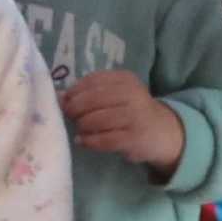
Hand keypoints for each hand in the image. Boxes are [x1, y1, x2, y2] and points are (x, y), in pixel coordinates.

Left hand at [56, 65, 183, 170]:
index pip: (93, 80)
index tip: (65, 100)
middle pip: (92, 100)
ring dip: (81, 126)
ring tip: (79, 129)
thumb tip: (59, 95)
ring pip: (96, 120)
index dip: (74, 91)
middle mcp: (132, 94)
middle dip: (75, 109)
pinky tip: (82, 141)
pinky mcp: (134, 138)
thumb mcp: (117, 95)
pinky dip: (89, 141)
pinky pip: (104, 140)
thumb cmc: (132, 111)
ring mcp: (134, 117)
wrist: (163, 132)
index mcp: (125, 79)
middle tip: (70, 117)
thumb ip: (91, 92)